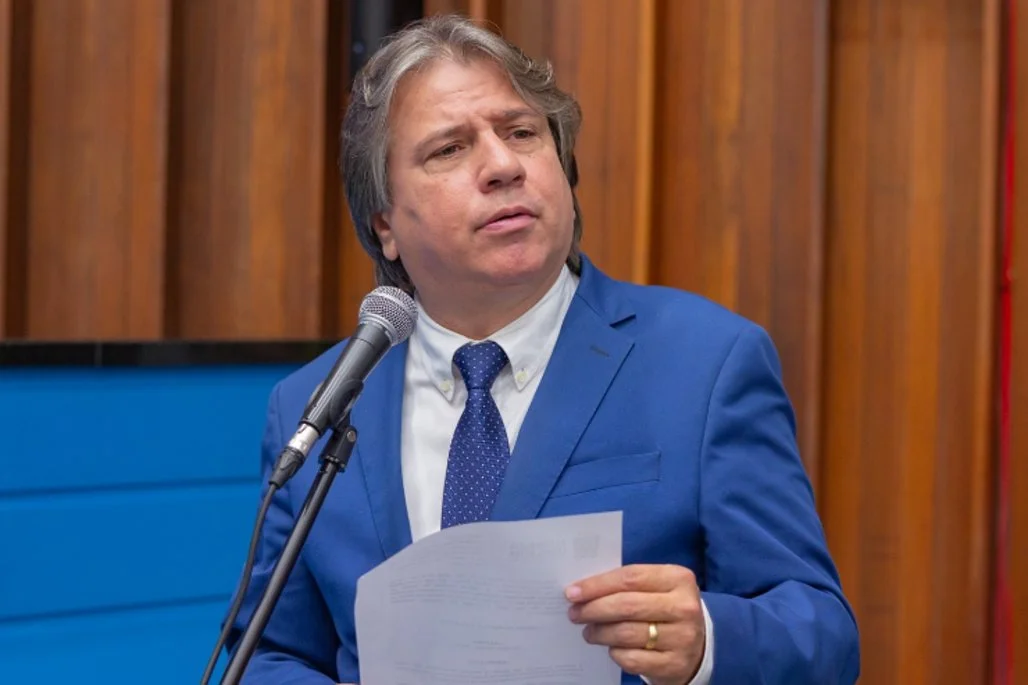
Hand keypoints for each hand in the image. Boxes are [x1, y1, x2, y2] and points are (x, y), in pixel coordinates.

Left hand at [565, 564, 704, 684]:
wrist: (697, 646)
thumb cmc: (664, 609)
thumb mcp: (655, 588)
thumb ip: (626, 585)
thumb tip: (582, 591)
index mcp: (678, 578)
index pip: (630, 577)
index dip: (597, 585)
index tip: (572, 592)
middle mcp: (684, 607)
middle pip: (626, 605)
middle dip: (593, 609)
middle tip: (575, 613)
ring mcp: (682, 638)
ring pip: (626, 633)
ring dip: (599, 632)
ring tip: (589, 632)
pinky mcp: (674, 664)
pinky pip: (631, 658)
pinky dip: (615, 653)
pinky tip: (611, 648)